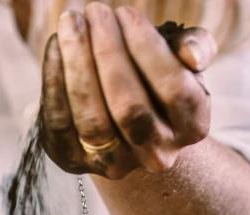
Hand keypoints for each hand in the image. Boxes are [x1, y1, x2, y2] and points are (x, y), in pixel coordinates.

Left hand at [40, 3, 217, 178]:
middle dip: (108, 54)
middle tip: (94, 11)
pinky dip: (54, 83)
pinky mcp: (76, 162)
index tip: (125, 13)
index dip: (147, 49)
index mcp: (192, 127)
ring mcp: (116, 164)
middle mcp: (157, 154)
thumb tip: (192, 53)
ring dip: (78, 66)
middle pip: (130, 108)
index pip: (173, 89)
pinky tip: (55, 48)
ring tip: (71, 24)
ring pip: (93, 121)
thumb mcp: (183, 64)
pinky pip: (60, 124)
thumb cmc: (155, 84)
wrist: (125, 129)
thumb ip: (196, 48)